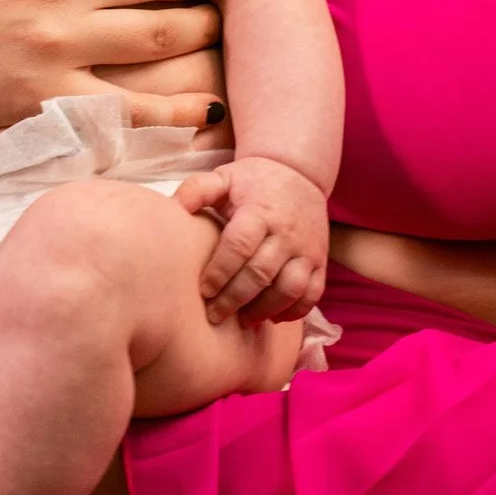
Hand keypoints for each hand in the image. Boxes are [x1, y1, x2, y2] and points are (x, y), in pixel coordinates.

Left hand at [175, 156, 327, 323]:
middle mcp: (286, 232)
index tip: (204, 290)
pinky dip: (294, 311)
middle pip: (261, 273)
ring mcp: (307, 249)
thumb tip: (174, 208)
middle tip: (214, 315)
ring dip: (265, 309)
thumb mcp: (224, 177)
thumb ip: (197, 190)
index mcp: (260, 211)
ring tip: (242, 320)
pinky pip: (313, 294)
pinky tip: (272, 317)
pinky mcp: (320, 262)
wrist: (299, 174)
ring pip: (290, 289)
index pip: (240, 246)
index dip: (221, 271)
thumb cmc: (252, 181)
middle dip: (235, 298)